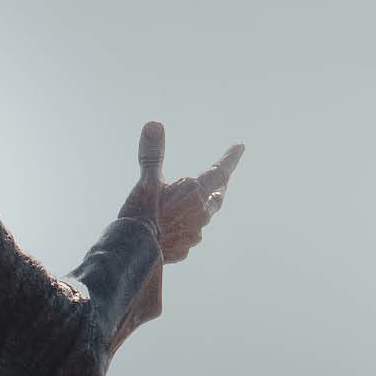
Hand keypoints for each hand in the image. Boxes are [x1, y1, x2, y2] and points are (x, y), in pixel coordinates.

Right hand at [117, 122, 242, 262]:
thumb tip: (154, 124)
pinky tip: (177, 229)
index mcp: (194, 193)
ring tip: (199, 204)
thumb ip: (153, 153)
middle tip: (224, 178)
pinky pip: (190, 234)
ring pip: (205, 216)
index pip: (219, 171)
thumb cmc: (141, 214)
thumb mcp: (146, 181)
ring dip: (205, 207)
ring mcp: (195, 233)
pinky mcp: (185, 248)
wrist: (135, 251)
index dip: (231, 158)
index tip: (241, 147)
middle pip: (218, 195)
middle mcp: (201, 212)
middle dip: (221, 185)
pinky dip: (187, 227)